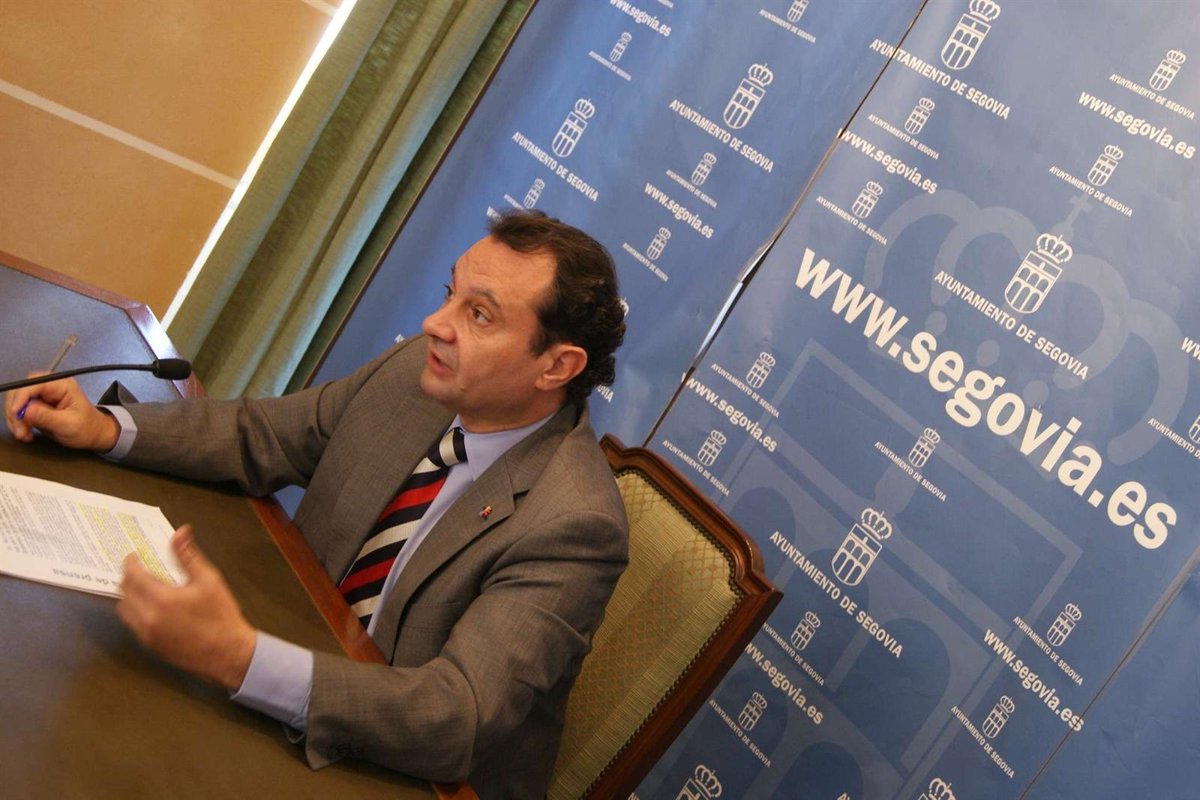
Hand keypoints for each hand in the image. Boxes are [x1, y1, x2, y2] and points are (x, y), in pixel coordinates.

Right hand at [3, 376, 118, 449]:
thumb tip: (25, 411)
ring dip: (16, 419)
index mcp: (62, 385)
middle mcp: (50, 387)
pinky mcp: (37, 407)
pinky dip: (18, 422)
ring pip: (17, 402)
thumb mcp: (68, 424)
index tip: (16, 413)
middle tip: (19, 429)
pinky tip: (25, 433)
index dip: (21, 397)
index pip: (33, 383)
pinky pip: (20, 411)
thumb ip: (46, 417)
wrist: (93, 435)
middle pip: (21, 391)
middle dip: (16, 410)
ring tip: (23, 434)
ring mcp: (42, 397)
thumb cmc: (87, 428)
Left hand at [116, 525, 256, 691]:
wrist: (227, 653)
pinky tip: (151, 607)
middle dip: (129, 577)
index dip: (130, 563)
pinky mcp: (149, 645)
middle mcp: (148, 617)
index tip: (133, 556)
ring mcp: (146, 634)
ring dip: (129, 596)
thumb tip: (180, 532)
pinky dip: (135, 612)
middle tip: (139, 569)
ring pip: (124, 609)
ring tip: (144, 588)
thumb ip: (189, 556)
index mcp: (162, 599)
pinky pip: (132, 624)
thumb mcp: (209, 580)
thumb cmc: (220, 615)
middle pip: (124, 592)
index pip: (133, 576)